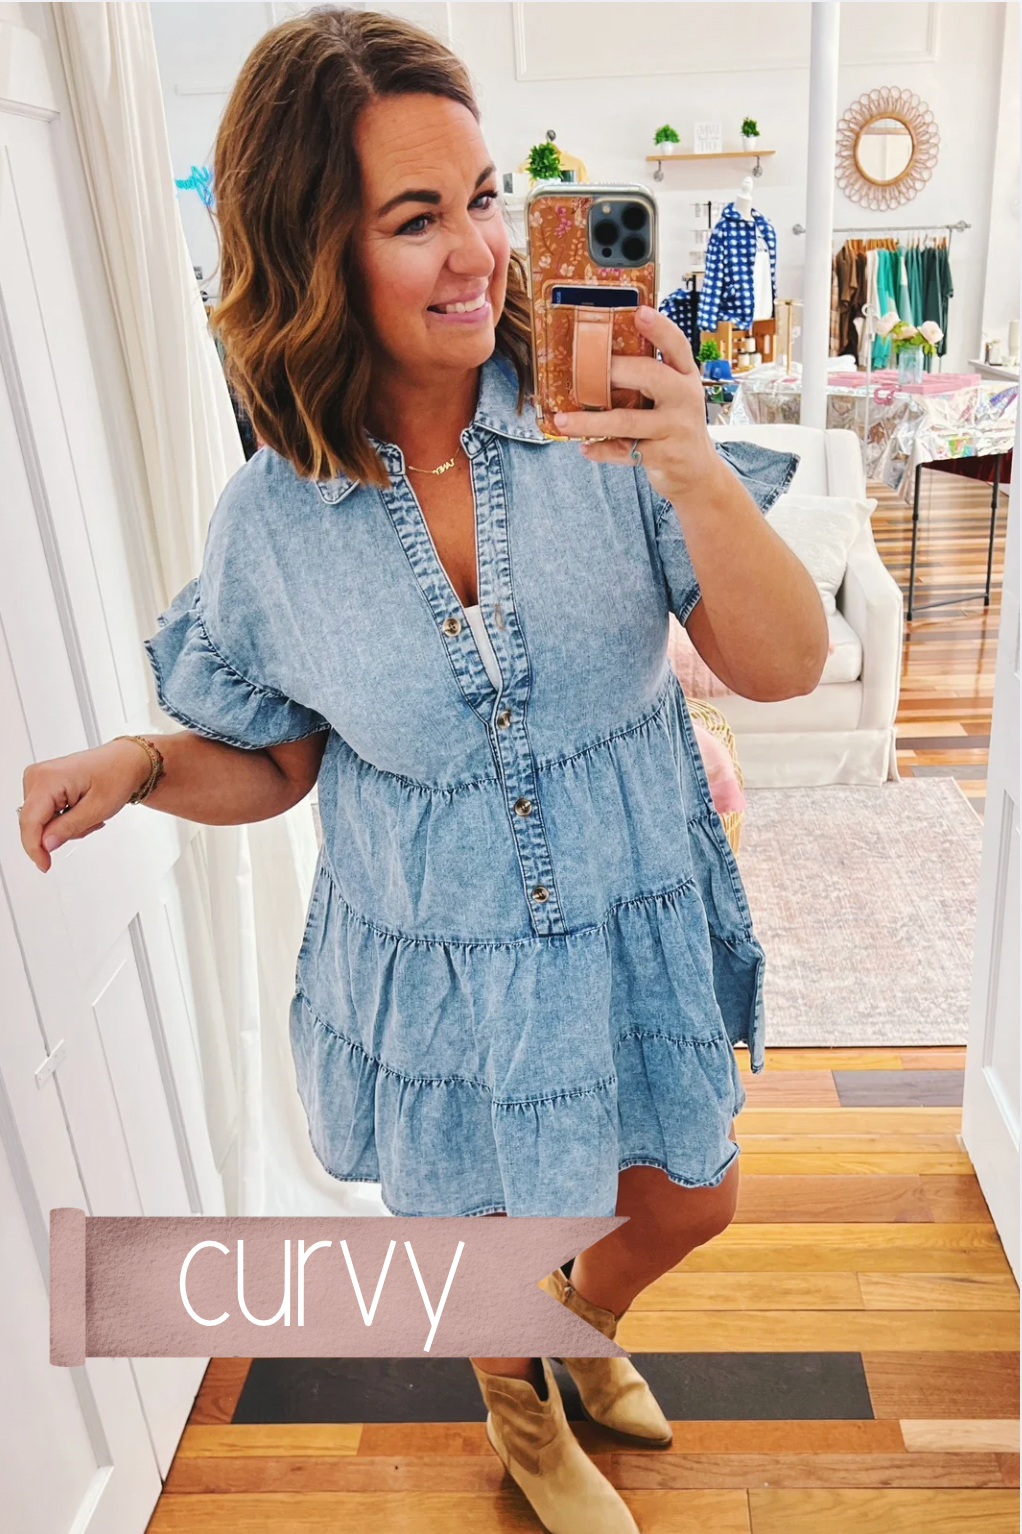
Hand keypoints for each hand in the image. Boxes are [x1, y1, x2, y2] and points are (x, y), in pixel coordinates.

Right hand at [18, 739, 151, 872]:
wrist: (124, 761)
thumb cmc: (117, 775)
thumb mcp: (97, 808)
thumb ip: (68, 828)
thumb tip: (45, 845)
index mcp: (48, 778)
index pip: (29, 822)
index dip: (34, 849)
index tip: (44, 865)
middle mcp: (37, 776)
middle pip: (34, 823)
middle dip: (60, 833)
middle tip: (89, 824)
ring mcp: (38, 779)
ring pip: (41, 822)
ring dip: (65, 827)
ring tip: (89, 814)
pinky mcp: (42, 784)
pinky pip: (46, 814)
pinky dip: (64, 819)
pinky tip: (81, 810)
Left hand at [552, 306, 718, 502]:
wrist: (698, 473)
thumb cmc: (675, 426)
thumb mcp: (672, 397)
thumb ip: (648, 379)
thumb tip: (598, 361)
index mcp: (685, 376)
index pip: (677, 345)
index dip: (659, 328)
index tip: (639, 312)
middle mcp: (684, 398)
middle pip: (650, 376)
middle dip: (615, 370)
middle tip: (582, 369)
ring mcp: (675, 428)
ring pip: (627, 421)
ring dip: (590, 421)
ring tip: (563, 421)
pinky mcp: (663, 456)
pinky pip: (624, 451)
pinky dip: (601, 450)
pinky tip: (585, 448)